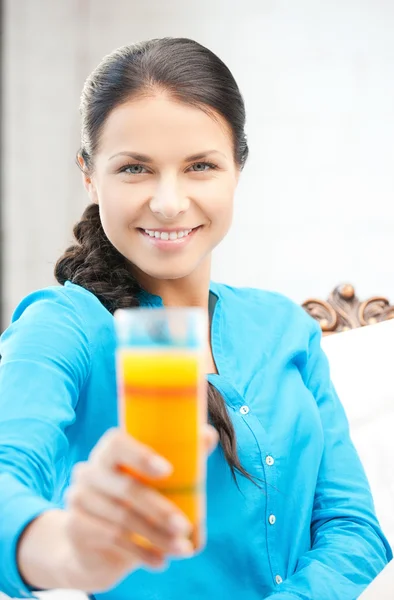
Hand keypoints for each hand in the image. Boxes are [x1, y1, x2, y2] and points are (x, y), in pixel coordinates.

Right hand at [62, 425, 217, 591]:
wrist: (93, 542)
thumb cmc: (134, 499)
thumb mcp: (154, 479)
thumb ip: (181, 456)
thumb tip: (209, 435)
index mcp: (109, 451)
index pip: (117, 443)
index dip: (141, 455)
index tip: (167, 470)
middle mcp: (89, 471)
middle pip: (125, 488)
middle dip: (160, 510)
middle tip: (185, 527)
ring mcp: (78, 499)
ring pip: (122, 519)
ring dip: (157, 537)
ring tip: (182, 549)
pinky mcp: (76, 527)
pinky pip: (112, 540)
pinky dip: (141, 553)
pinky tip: (160, 561)